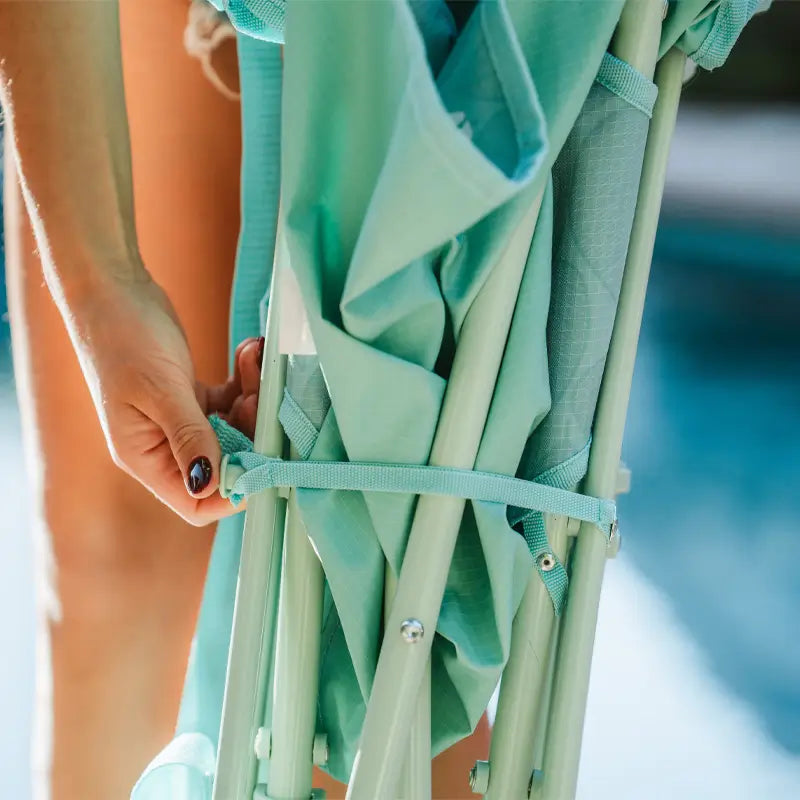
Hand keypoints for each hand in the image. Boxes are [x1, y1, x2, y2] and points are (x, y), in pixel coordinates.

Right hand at [66, 269, 253, 524]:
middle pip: (223, 466)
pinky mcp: (190, 395)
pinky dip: (243, 382)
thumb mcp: (160, 390)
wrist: (111, 287)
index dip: (233, 492)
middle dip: (250, 436)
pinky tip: (248, 352)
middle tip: (259, 398)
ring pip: (232, 431)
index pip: (194, 503)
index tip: (263, 460)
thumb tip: (208, 485)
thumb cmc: (124, 338)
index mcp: (144, 456)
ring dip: (251, 400)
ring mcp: (178, 420)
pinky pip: (229, 402)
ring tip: (253, 362)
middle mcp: (161, 445)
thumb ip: (189, 436)